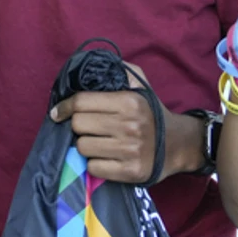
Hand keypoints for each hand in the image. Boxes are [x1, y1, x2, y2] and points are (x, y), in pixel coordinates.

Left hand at [50, 62, 164, 182]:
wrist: (179, 144)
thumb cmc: (152, 113)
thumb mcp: (142, 86)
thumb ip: (121, 71)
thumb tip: (93, 64)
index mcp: (129, 101)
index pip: (81, 102)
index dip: (64, 107)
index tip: (57, 113)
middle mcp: (129, 125)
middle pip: (78, 125)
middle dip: (79, 127)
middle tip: (89, 128)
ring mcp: (130, 150)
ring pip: (83, 147)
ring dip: (86, 146)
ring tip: (99, 143)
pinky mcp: (130, 172)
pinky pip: (94, 167)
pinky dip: (95, 163)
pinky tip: (107, 158)